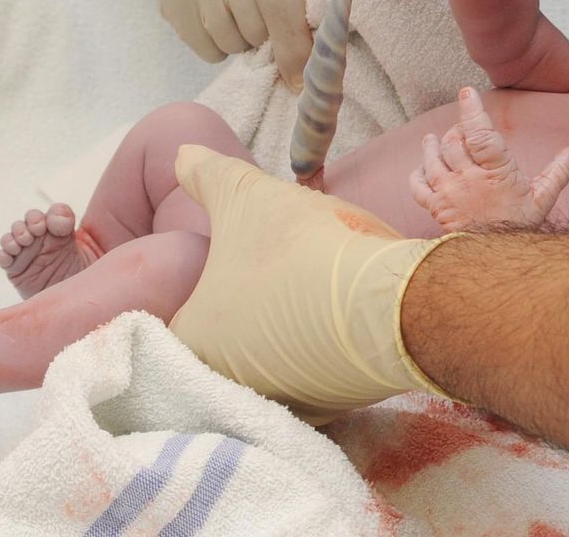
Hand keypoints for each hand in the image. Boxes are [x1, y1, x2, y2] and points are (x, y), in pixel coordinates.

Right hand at [133, 0, 311, 89]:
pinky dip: (219, 48)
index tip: (300, 76)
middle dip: (268, 39)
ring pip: (228, 42)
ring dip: (243, 43)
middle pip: (253, 26)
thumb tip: (314, 57)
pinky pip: (205, 49)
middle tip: (268, 24)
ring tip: (241, 18)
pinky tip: (219, 22)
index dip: (292, 42)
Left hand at [172, 144, 448, 423]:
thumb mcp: (247, 196)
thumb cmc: (301, 249)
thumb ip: (208, 175)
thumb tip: (183, 156)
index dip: (204, 288)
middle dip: (244, 313)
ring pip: (269, 365)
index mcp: (193, 340)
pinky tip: (335, 324)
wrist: (390, 302)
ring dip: (283, 337)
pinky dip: (319, 356)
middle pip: (224, 343)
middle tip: (269, 277)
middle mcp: (224, 386)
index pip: (178, 318)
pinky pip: (310, 382)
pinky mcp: (326, 414)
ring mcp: (277, 405)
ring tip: (303, 295)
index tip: (227, 268)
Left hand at [411, 87, 568, 230]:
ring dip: (432, 146)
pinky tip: (423, 168)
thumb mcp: (543, 199)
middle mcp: (469, 180)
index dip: (472, 111)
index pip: (480, 135)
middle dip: (455, 131)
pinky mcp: (436, 208)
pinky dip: (417, 174)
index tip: (467, 92)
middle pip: (453, 142)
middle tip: (460, 131)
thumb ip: (558, 171)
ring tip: (433, 140)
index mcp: (496, 173)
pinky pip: (418, 186)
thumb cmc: (521, 227)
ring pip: (433, 159)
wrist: (498, 261)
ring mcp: (449, 194)